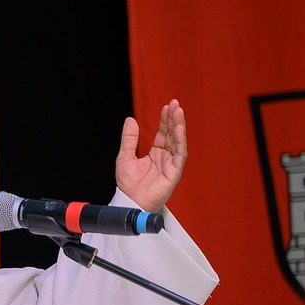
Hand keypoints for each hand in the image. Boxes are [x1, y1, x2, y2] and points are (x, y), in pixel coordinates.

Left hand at [114, 98, 186, 212]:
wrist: (129, 201)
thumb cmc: (128, 184)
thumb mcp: (125, 156)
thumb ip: (130, 139)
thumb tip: (130, 120)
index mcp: (155, 154)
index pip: (163, 134)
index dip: (165, 120)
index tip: (167, 106)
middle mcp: (165, 158)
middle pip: (172, 135)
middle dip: (174, 119)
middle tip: (175, 103)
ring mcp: (171, 164)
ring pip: (178, 142)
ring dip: (179, 126)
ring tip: (178, 112)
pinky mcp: (174, 172)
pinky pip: (179, 154)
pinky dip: (180, 141)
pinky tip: (179, 129)